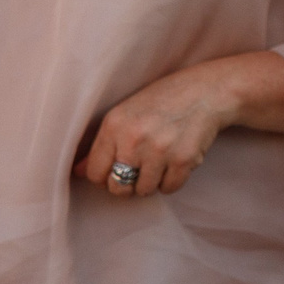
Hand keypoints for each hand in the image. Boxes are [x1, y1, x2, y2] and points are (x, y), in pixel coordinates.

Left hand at [78, 61, 232, 196]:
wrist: (206, 92)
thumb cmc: (162, 101)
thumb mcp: (125, 113)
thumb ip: (100, 144)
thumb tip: (77, 172)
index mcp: (114, 125)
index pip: (94, 173)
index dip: (103, 175)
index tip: (114, 168)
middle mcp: (134, 139)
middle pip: (117, 188)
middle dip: (126, 183)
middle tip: (138, 168)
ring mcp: (160, 151)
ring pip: (144, 191)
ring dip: (151, 181)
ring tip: (159, 160)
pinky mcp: (184, 160)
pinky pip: (169, 188)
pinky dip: (171, 180)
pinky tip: (174, 161)